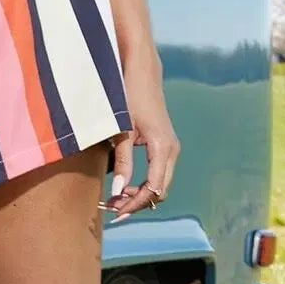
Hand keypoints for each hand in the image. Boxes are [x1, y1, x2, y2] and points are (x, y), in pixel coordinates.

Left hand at [104, 57, 178, 220]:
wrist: (141, 71)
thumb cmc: (129, 96)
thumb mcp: (121, 130)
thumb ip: (122, 162)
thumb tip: (118, 192)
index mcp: (163, 147)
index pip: (153, 189)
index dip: (134, 204)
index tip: (115, 212)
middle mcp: (172, 150)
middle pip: (159, 191)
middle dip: (137, 203)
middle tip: (112, 210)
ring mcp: (170, 147)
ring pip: (160, 184)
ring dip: (140, 195)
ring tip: (115, 199)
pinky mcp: (164, 144)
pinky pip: (158, 173)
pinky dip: (143, 184)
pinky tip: (124, 186)